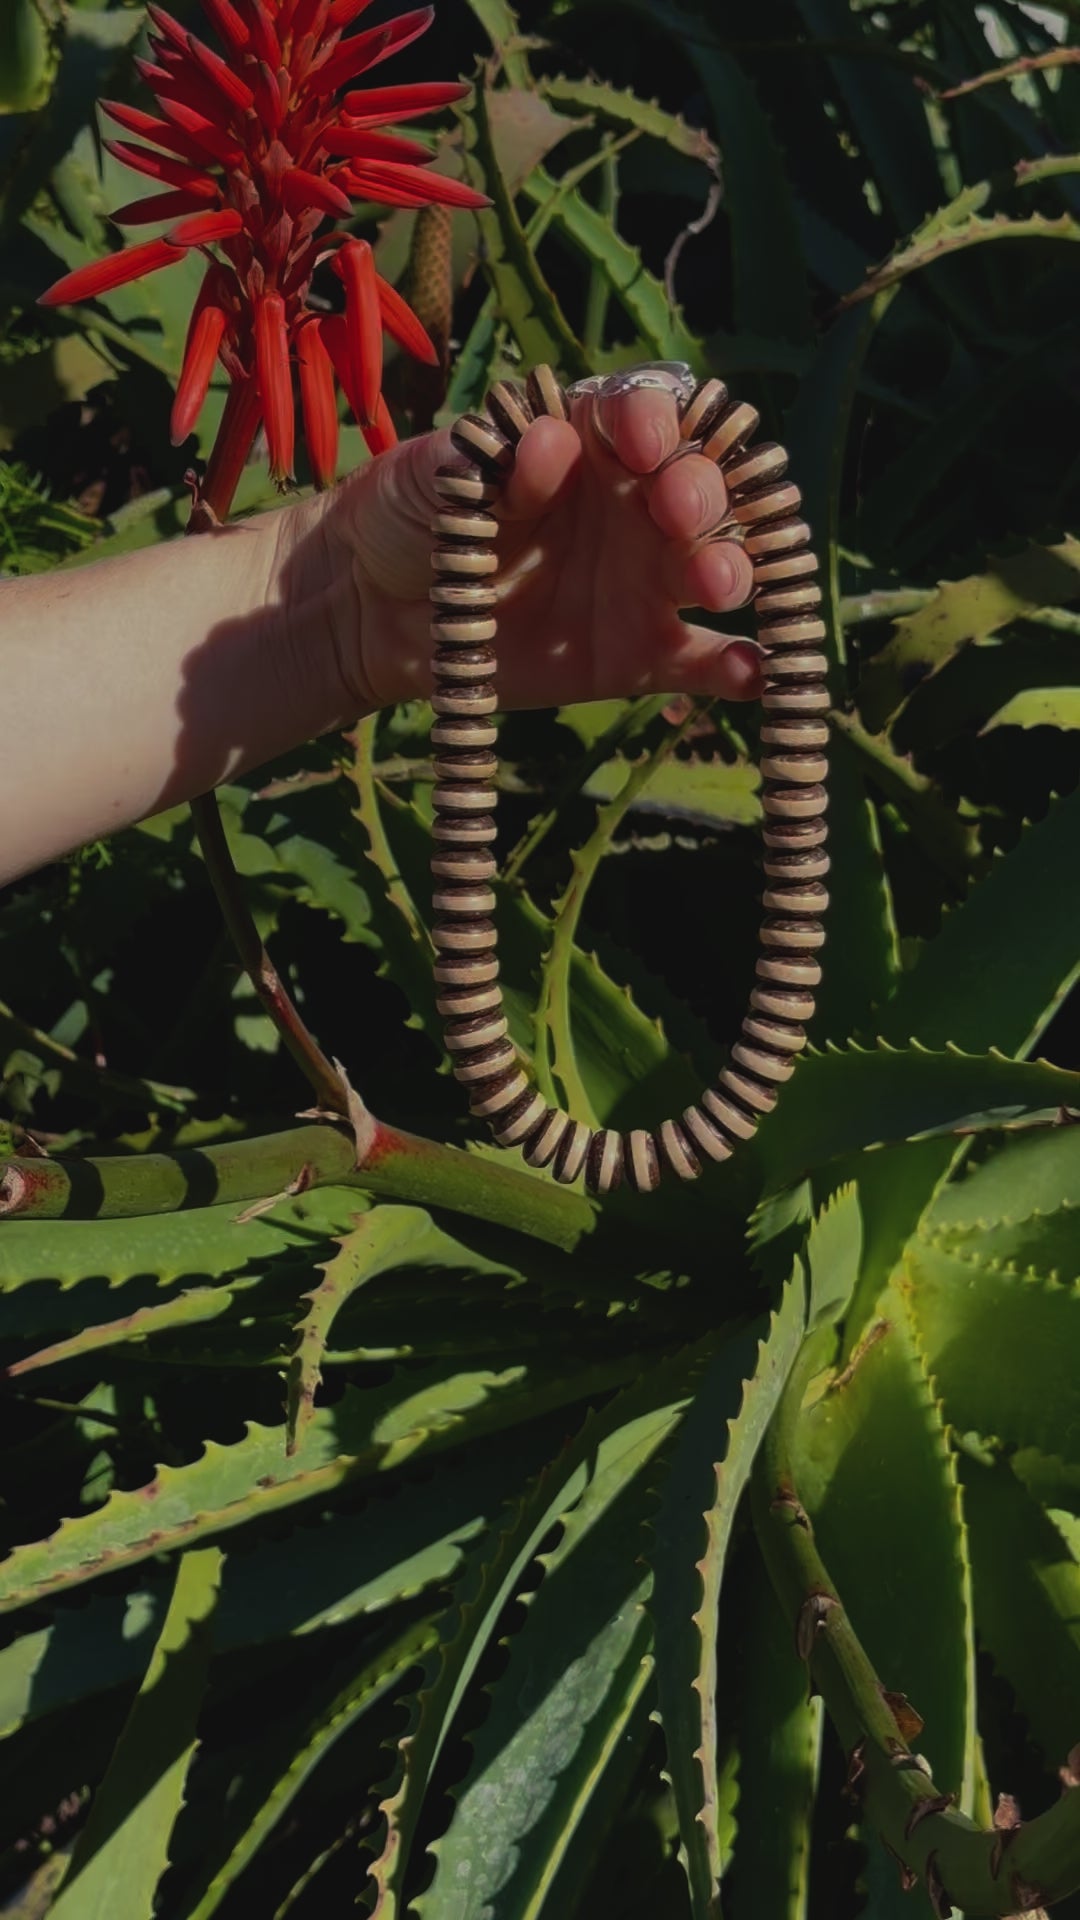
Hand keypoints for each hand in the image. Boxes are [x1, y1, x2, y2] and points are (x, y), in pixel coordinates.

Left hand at [282, 381, 761, 715]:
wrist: (371, 609)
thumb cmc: (407, 515)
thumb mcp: (435, 473)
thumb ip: (491, 457)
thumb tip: (554, 442)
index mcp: (590, 444)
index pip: (648, 415)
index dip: (655, 421)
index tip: (639, 441)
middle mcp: (634, 506)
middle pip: (700, 487)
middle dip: (703, 491)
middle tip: (679, 511)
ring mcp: (643, 581)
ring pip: (716, 565)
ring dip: (733, 567)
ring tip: (716, 584)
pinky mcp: (638, 653)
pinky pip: (702, 662)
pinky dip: (737, 669)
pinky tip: (755, 675)